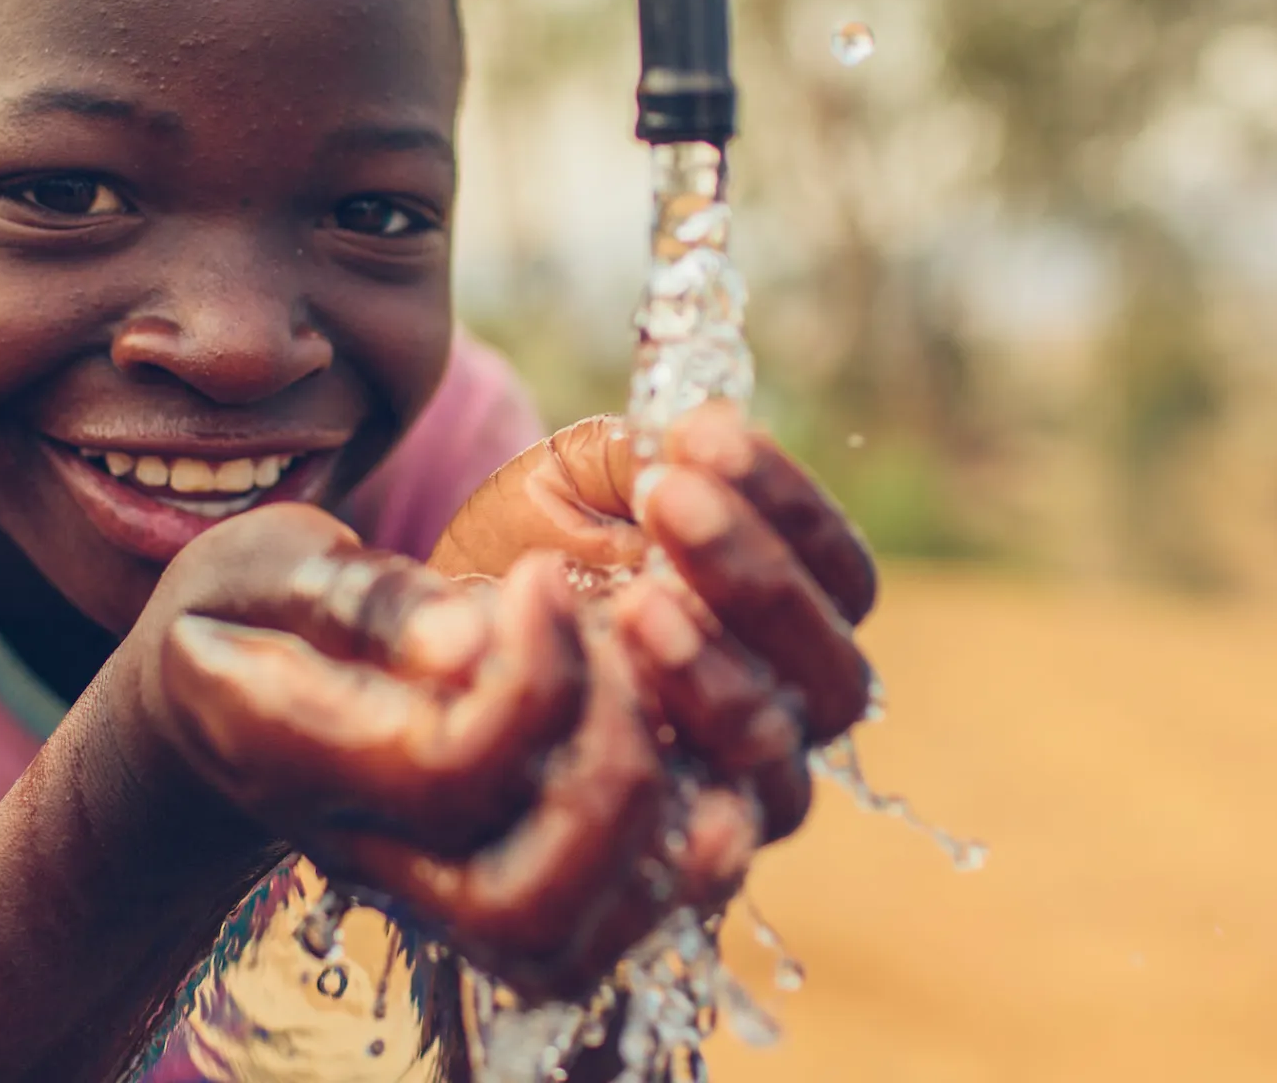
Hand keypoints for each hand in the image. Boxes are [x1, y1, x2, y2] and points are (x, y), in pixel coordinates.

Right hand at [126, 504, 759, 997]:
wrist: (207, 696)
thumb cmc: (243, 611)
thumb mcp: (275, 565)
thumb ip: (370, 603)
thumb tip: (475, 640)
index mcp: (305, 760)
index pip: (453, 769)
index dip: (532, 677)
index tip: (543, 577)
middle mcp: (374, 856)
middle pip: (523, 903)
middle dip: (611, 774)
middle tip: (627, 646)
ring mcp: (433, 891)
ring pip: (570, 947)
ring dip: (656, 832)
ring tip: (677, 704)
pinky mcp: (489, 887)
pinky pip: (596, 936)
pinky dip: (670, 868)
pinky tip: (705, 770)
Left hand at [435, 403, 879, 842]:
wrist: (434, 647)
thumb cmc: (526, 557)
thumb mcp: (572, 488)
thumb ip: (636, 461)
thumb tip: (694, 425)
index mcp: (795, 618)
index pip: (842, 574)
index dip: (789, 504)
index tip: (701, 435)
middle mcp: (790, 713)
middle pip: (835, 670)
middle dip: (756, 577)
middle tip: (669, 501)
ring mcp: (741, 792)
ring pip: (774, 745)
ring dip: (712, 667)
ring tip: (633, 600)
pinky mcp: (674, 849)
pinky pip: (706, 826)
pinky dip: (669, 753)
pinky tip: (615, 683)